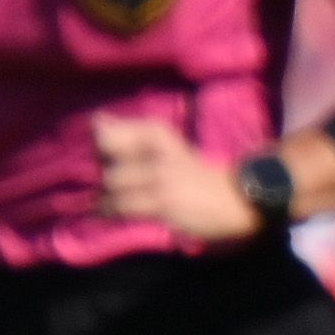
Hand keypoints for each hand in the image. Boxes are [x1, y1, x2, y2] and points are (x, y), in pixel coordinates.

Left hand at [92, 114, 260, 239]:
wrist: (238, 199)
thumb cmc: (199, 176)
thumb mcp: (168, 147)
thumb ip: (133, 135)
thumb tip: (96, 120)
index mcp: (158, 134)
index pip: (107, 135)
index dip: (98, 151)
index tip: (104, 160)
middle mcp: (157, 151)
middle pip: (107, 165)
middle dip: (104, 181)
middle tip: (113, 190)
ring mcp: (161, 177)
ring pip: (113, 186)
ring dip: (107, 199)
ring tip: (111, 205)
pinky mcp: (163, 202)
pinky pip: (124, 207)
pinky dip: (113, 213)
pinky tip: (114, 215)